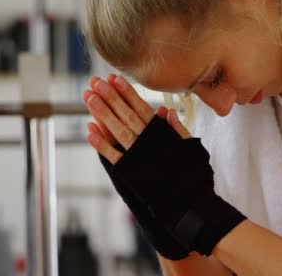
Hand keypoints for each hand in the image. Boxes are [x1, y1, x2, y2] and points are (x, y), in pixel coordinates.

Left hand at [83, 74, 245, 257]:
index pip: (141, 108)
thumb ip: (177, 129)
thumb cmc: (193, 175)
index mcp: (162, 134)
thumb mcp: (191, 147)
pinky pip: (112, 155)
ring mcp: (137, 156)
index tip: (115, 78)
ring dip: (101, 113)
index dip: (127, 93)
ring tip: (89, 97)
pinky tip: (89, 130)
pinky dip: (100, 143)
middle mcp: (148, 142)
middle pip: (125, 115)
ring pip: (116, 130)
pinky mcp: (129, 172)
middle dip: (110, 97)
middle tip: (95, 81)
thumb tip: (166, 110)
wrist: (188, 202)